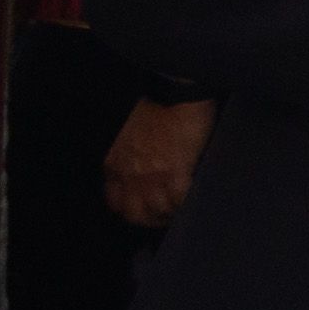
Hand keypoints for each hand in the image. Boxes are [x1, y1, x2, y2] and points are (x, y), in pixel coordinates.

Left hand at [101, 97, 215, 229]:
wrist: (176, 91)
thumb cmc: (157, 105)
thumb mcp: (130, 135)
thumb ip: (131, 158)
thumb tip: (145, 171)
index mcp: (115, 165)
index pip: (116, 202)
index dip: (132, 208)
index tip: (145, 207)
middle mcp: (129, 176)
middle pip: (134, 215)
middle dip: (150, 217)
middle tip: (165, 214)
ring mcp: (151, 179)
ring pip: (158, 213)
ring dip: (171, 213)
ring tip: (183, 207)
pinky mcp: (175, 175)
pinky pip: (179, 203)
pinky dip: (187, 204)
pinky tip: (193, 198)